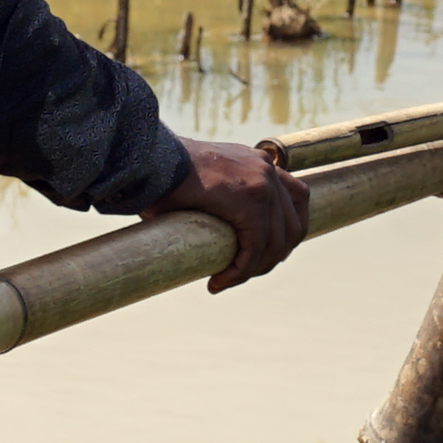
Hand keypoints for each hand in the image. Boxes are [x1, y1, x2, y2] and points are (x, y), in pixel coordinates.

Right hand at [167, 139, 308, 293]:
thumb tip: (220, 234)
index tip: (260, 256)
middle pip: (294, 224)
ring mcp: (262, 183)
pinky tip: (218, 281)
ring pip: (277, 242)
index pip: (294, 200)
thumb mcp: (204, 183)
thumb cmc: (162, 175)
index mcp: (258, 163)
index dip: (284, 234)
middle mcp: (266, 169)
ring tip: (227, 279)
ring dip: (255, 268)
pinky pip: (255, 247)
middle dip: (272, 256)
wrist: (148, 161)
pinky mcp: (249, 202)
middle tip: (244, 272)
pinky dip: (240, 271)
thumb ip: (222, 200)